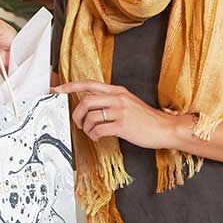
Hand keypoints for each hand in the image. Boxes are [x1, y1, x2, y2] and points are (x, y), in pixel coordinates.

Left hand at [55, 80, 188, 150]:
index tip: (57, 89)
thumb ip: (111, 101)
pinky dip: (94, 135)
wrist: (164, 128)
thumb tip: (90, 105)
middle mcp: (118, 98)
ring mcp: (121, 111)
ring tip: (90, 132)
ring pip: (91, 116)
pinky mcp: (123, 126)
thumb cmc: (146, 119)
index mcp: (118, 91)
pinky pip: (99, 130)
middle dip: (76, 114)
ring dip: (85, 127)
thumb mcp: (129, 103)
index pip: (89, 84)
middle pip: (86, 101)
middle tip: (77, 123)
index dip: (70, 86)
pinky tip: (98, 138)